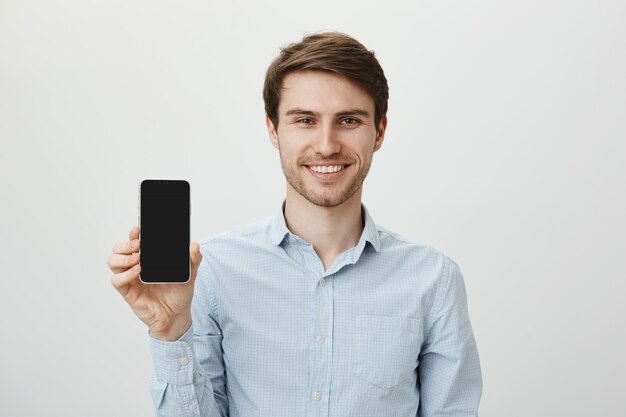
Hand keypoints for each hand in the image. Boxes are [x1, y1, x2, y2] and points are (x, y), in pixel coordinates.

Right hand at [108, 226, 202, 340]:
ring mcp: (130, 279)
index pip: (133, 241)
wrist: (177, 316)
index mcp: (147, 259)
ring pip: (113, 261)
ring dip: (123, 257)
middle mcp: (135, 266)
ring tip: (138, 258)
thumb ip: (193, 259)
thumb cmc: (179, 293)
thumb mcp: (189, 274)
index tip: (138, 229)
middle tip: (138, 244)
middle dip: (125, 243)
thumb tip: (194, 245)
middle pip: (118, 249)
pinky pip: (117, 280)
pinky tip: (138, 271)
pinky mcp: (128, 292)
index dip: (133, 234)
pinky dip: (125, 274)